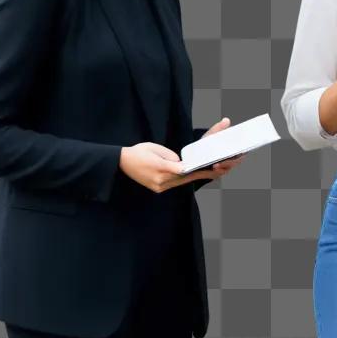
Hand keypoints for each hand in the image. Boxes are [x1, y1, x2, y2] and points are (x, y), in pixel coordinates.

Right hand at [119, 118, 245, 192]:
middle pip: (184, 178)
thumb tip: (181, 163)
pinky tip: (192, 175)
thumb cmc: (138, 152)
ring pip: (180, 182)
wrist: (120, 163)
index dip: (195, 169)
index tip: (206, 168)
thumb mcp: (154, 148)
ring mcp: (158, 186)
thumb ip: (169, 157)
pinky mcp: (157, 189)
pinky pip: (174, 184)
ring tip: (209, 172)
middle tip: (215, 170)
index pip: (181, 170)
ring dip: (193, 177)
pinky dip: (183, 180)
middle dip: (200, 174)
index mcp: (159, 168)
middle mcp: (159, 180)